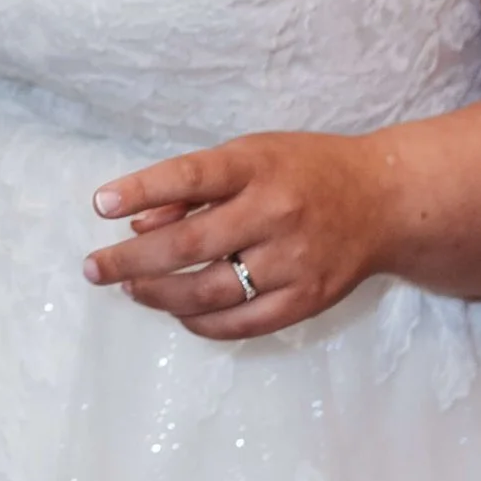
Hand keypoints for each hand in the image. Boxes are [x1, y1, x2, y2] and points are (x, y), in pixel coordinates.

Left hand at [84, 130, 393, 336]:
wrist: (386, 201)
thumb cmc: (304, 172)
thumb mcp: (251, 156)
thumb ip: (194, 189)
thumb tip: (136, 224)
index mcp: (258, 166)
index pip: (190, 178)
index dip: (141, 191)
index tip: (100, 205)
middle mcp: (276, 213)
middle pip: (190, 244)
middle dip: (132, 260)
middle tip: (94, 268)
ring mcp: (294, 261)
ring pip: (209, 292)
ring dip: (159, 295)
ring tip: (131, 289)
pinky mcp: (308, 299)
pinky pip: (241, 323)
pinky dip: (200, 323)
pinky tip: (177, 313)